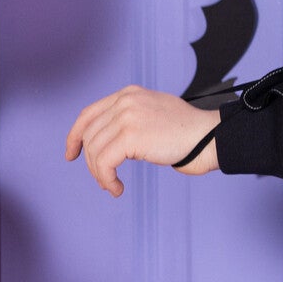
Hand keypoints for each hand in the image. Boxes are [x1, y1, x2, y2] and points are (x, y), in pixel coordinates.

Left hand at [64, 86, 222, 196]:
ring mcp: (127, 117)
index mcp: (129, 94)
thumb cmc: (189, 131)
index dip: (75, 136)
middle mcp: (125, 101)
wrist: (210, 137)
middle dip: (91, 162)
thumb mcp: (154, 111)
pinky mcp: (130, 136)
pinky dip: (107, 179)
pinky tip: (118, 188)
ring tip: (113, 185)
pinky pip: (104, 163)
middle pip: (90, 136)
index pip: (89, 114)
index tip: (72, 154)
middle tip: (104, 179)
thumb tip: (108, 139)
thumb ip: (131, 116)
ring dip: (100, 174)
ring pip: (95, 151)